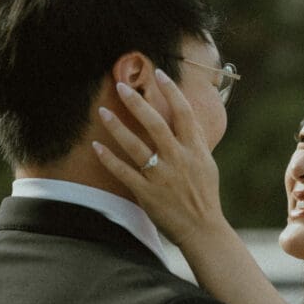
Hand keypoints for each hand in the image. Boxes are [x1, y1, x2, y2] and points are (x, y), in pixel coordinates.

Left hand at [92, 69, 227, 247]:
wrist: (203, 229)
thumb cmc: (204, 195)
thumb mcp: (207, 163)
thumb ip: (196, 140)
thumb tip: (188, 117)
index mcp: (195, 150)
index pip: (184, 113)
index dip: (172, 91)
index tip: (159, 74)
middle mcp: (178, 159)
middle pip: (156, 124)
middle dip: (138, 102)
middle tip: (121, 86)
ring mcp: (162, 177)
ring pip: (135, 146)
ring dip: (117, 126)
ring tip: (102, 111)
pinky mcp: (147, 194)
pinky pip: (124, 172)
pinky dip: (109, 158)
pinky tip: (96, 145)